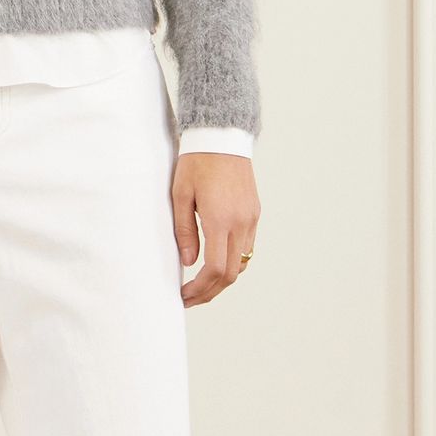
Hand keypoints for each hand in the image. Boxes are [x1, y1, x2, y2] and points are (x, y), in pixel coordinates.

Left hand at [171, 153, 259, 306]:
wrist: (222, 136)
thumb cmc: (196, 162)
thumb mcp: (180, 195)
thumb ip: (184, 231)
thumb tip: (189, 262)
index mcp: (221, 220)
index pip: (214, 269)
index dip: (199, 289)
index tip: (183, 295)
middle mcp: (241, 223)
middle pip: (230, 274)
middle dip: (209, 292)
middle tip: (190, 299)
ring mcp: (251, 219)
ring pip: (241, 264)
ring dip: (221, 280)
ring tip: (200, 285)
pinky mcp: (254, 214)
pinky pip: (247, 248)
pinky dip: (231, 263)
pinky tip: (215, 264)